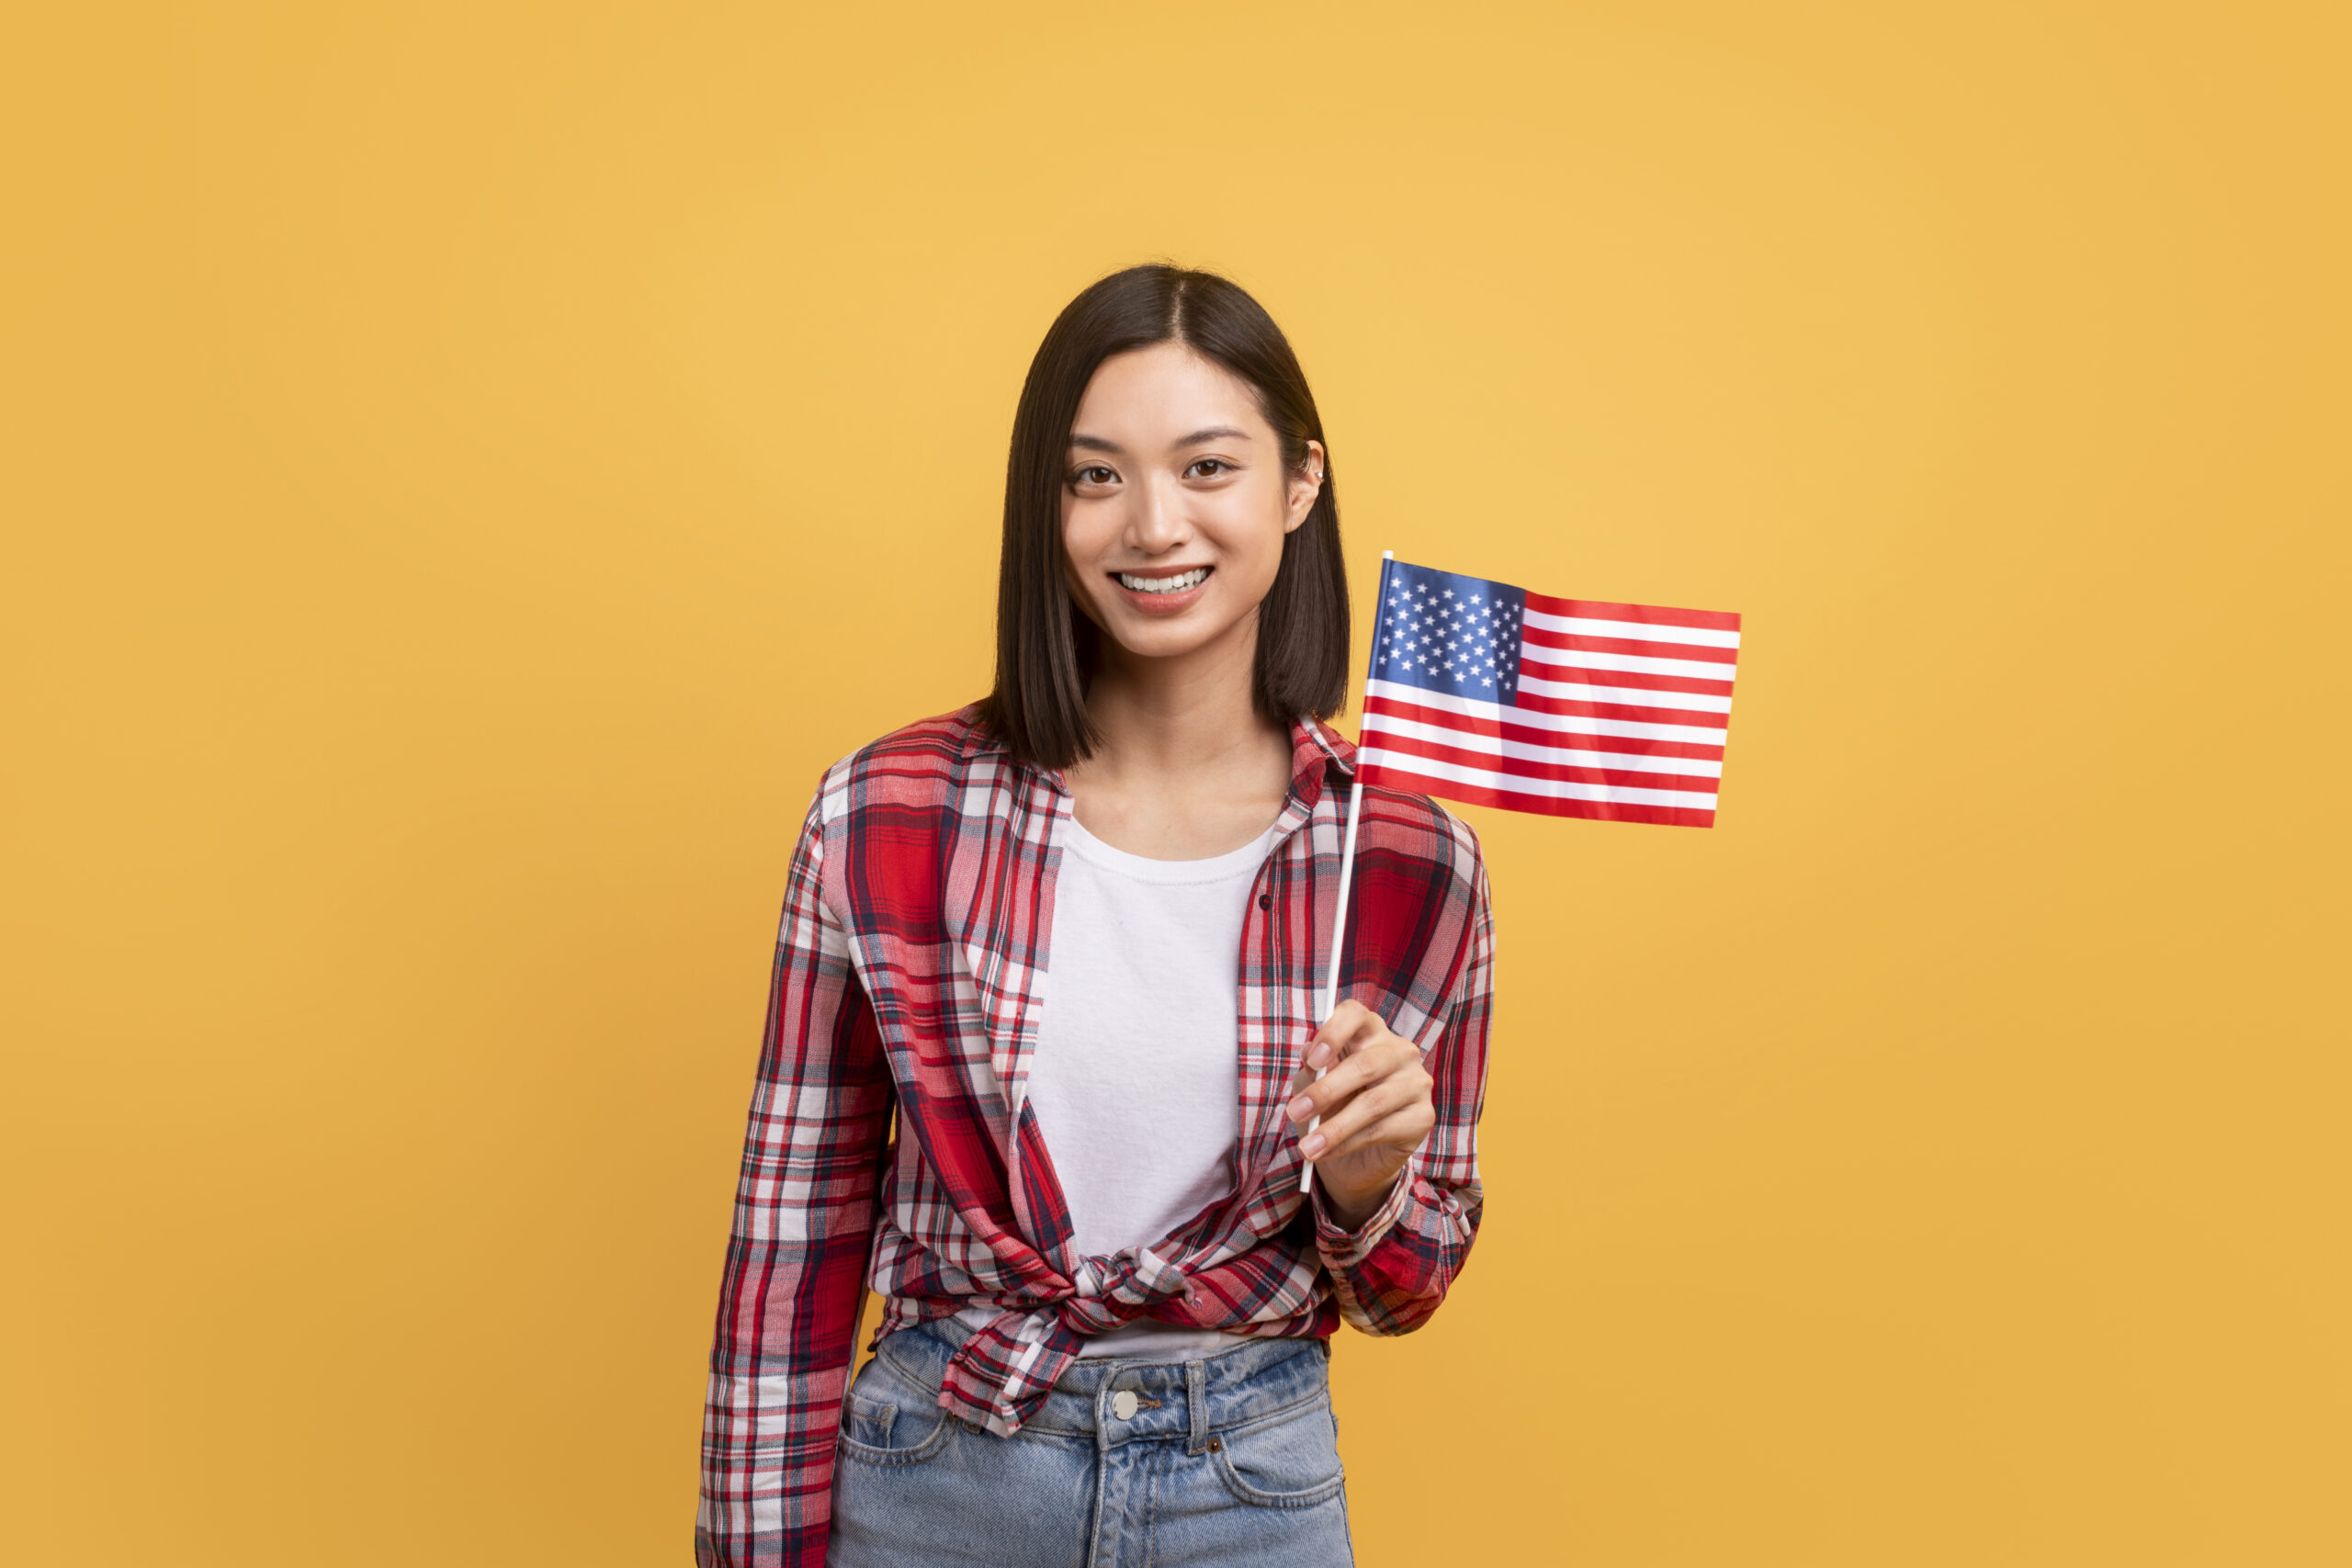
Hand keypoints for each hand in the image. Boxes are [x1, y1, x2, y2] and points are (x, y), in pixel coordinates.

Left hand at [1285, 1000, 1434, 1230]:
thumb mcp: (1314, 1085)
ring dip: (1334, 1128)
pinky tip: (1327, 1153)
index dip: (1333, 1033)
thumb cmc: (1334, 1107)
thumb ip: (1313, 1070)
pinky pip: (1381, 1130)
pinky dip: (1348, 1144)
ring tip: (1307, 1147)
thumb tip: (1309, 1057)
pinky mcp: (1423, 1116)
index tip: (1311, 1060)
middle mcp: (1400, 1050)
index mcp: (1370, 1032)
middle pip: (1364, 1064)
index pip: (1355, 1015)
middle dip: (1325, 1092)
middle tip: (1296, 1112)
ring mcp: (1417, 1082)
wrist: (1357, 1153)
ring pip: (1372, 1103)